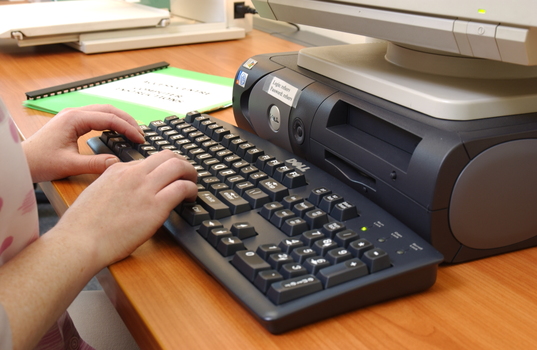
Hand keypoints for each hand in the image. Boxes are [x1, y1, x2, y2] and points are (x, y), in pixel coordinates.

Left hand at [22, 104, 145, 182]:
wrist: (22, 161)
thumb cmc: (39, 162)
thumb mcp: (69, 165)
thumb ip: (95, 164)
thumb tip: (118, 163)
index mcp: (74, 119)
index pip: (109, 119)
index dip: (128, 128)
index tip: (139, 139)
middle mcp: (74, 113)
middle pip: (109, 110)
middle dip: (128, 121)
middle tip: (141, 134)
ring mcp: (72, 116)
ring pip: (103, 111)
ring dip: (120, 120)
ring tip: (133, 132)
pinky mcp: (71, 122)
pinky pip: (96, 117)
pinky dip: (110, 122)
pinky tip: (117, 132)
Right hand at [54, 150, 197, 266]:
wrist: (79, 241)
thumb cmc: (81, 227)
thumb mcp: (94, 194)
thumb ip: (110, 187)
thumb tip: (122, 193)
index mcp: (117, 170)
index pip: (147, 161)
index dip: (160, 169)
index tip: (166, 177)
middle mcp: (133, 174)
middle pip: (166, 156)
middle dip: (181, 163)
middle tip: (187, 174)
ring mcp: (145, 188)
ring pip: (178, 166)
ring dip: (190, 172)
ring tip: (193, 183)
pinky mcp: (156, 205)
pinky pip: (182, 187)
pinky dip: (192, 189)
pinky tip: (191, 198)